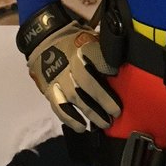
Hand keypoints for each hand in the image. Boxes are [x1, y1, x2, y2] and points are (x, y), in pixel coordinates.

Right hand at [24, 18, 119, 132]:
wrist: (44, 39)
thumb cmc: (74, 40)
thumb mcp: (91, 38)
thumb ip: (104, 51)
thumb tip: (122, 66)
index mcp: (82, 49)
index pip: (99, 60)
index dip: (109, 69)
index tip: (119, 78)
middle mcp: (70, 65)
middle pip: (88, 83)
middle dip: (103, 99)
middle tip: (116, 112)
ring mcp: (58, 79)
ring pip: (74, 98)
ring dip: (90, 112)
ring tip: (104, 124)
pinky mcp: (49, 89)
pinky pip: (59, 107)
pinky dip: (70, 119)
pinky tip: (81, 127)